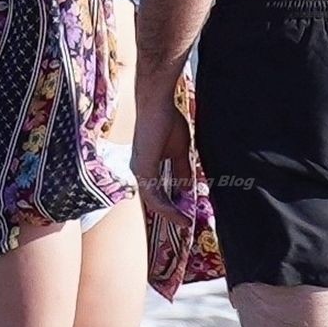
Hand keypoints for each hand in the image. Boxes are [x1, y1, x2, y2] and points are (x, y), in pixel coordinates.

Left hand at [131, 91, 192, 225]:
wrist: (157, 103)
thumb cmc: (167, 121)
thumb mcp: (179, 150)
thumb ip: (181, 170)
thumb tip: (187, 187)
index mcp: (147, 167)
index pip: (158, 192)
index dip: (173, 205)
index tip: (187, 214)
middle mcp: (140, 171)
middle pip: (154, 200)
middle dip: (171, 213)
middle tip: (186, 223)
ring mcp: (139, 170)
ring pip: (153, 201)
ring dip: (170, 213)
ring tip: (184, 221)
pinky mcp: (142, 168)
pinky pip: (153, 194)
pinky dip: (166, 206)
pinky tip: (178, 212)